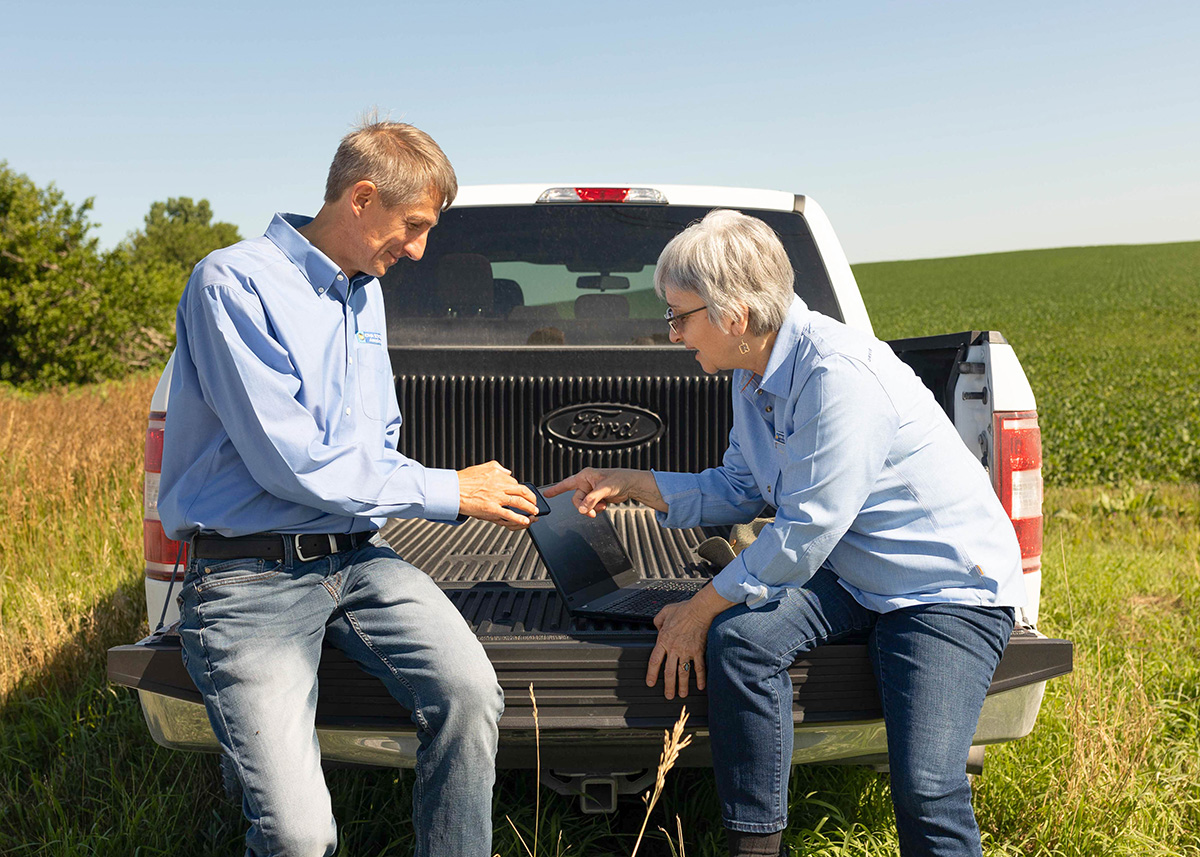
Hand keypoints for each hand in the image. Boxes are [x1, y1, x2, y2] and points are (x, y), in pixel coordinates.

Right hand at [457, 462, 537, 529]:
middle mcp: (499, 486)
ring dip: (530, 508)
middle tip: (535, 503)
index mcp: (498, 476)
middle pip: (523, 491)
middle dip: (532, 498)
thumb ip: (498, 468)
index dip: (521, 490)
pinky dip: (519, 518)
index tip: (523, 494)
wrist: (452, 490)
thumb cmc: (464, 480)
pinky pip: (509, 515)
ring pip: (519, 502)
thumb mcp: (482, 467)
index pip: (515, 483)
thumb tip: (507, 471)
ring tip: (534, 512)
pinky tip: (525, 521)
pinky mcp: (491, 509)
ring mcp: (496, 498)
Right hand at [542, 468, 665, 515]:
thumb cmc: (619, 479)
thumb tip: (582, 509)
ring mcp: (591, 491)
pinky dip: (597, 508)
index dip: (555, 489)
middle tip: (593, 511)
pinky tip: (604, 504)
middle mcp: (586, 483)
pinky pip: (591, 507)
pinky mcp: (597, 497)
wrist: (631, 484)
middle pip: (576, 499)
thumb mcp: (604, 489)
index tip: (546, 494)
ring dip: (592, 508)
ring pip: (584, 505)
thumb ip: (592, 499)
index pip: (566, 483)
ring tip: (602, 505)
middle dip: (585, 506)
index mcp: (585, 476)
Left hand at [645, 584, 735, 698]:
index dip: (652, 674)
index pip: (655, 661)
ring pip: (683, 673)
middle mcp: (674, 649)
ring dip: (683, 686)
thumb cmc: (683, 609)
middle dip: (668, 686)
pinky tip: (701, 686)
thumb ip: (658, 621)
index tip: (651, 683)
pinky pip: (699, 668)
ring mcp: (687, 651)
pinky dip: (700, 678)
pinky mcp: (699, 651)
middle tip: (668, 696)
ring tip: (682, 695)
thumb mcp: (665, 612)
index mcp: (664, 640)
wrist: (700, 610)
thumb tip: (657, 627)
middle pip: (669, 672)